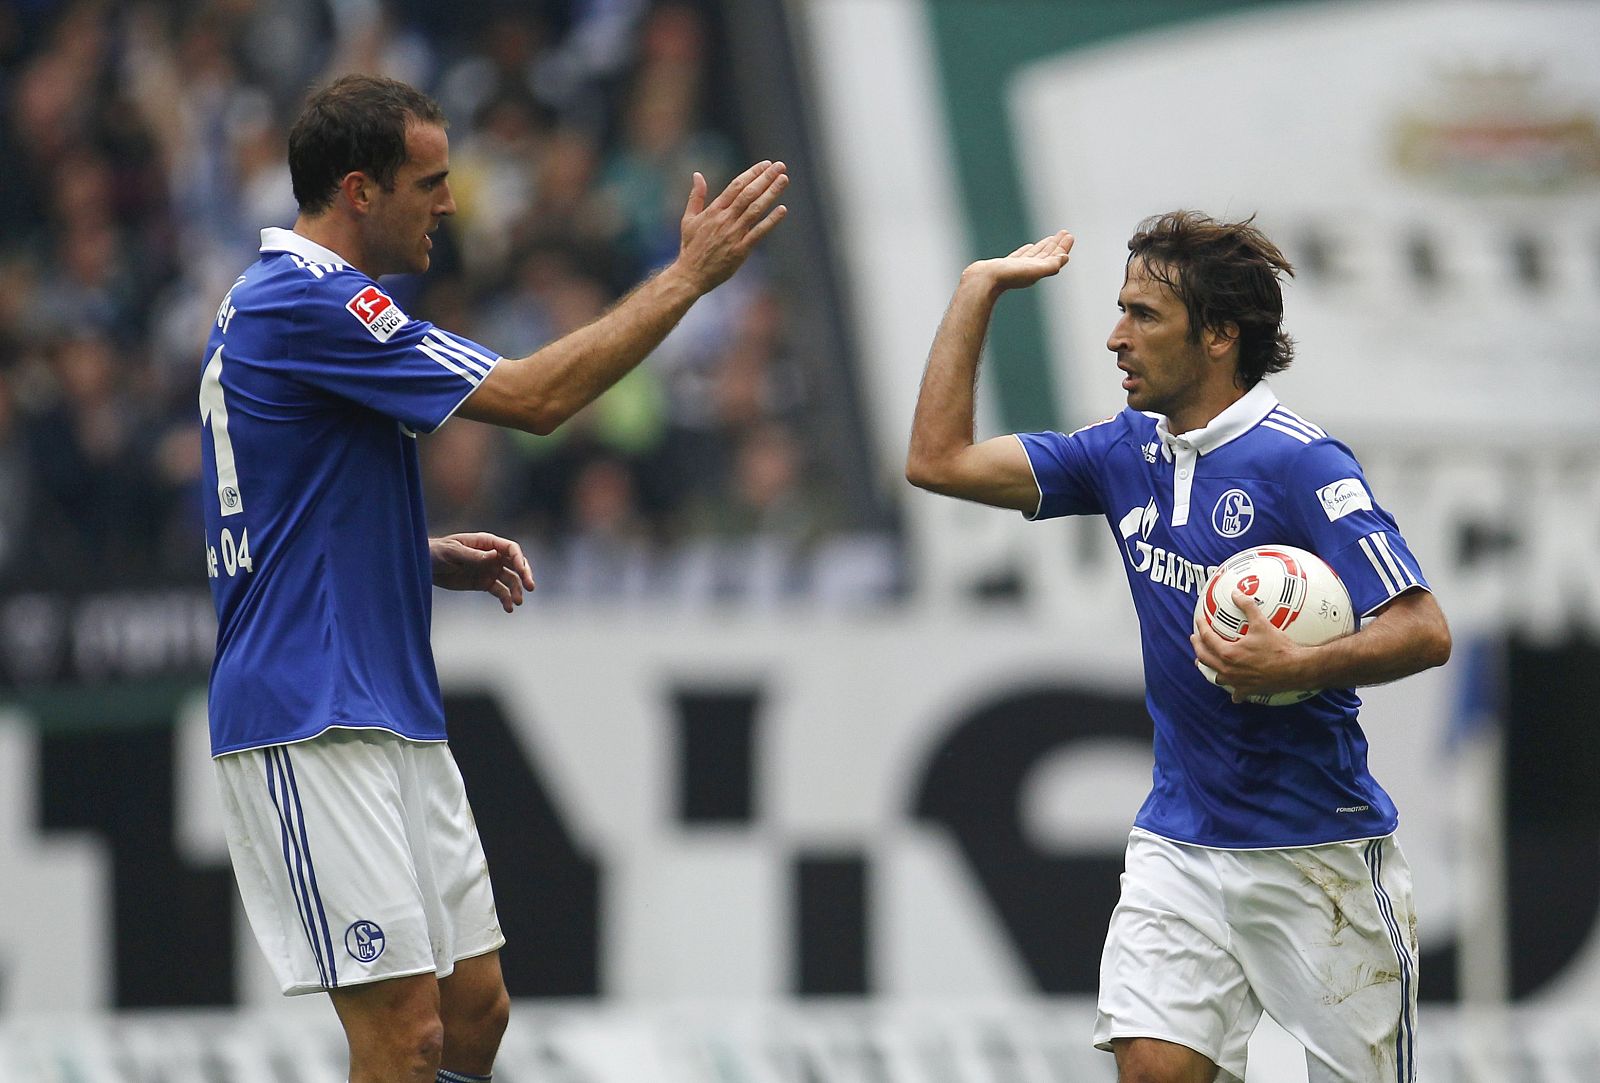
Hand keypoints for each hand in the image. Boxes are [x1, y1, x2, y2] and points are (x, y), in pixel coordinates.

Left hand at [430, 532, 534, 613]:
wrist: (423, 565)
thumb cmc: (437, 552)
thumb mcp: (453, 552)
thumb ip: (474, 555)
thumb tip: (494, 556)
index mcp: (486, 543)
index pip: (510, 549)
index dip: (519, 559)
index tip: (522, 571)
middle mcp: (492, 556)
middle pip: (516, 564)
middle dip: (525, 575)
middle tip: (530, 587)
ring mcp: (489, 570)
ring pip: (510, 580)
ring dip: (516, 591)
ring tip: (517, 603)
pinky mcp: (483, 583)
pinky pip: (499, 592)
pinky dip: (505, 600)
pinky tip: (508, 609)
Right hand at [673, 160, 789, 292]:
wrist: (690, 275)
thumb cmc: (690, 247)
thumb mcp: (688, 219)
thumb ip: (696, 196)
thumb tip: (698, 175)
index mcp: (714, 210)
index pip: (736, 186)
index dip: (752, 173)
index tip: (766, 164)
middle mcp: (725, 219)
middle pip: (748, 193)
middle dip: (765, 178)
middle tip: (780, 166)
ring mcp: (733, 234)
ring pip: (755, 209)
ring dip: (771, 193)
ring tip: (784, 179)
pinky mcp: (740, 250)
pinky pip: (758, 232)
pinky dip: (771, 220)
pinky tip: (782, 209)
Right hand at [966, 230, 1074, 292]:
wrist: (982, 281)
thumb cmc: (1007, 276)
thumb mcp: (1032, 270)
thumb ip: (1050, 265)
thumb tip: (1065, 258)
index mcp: (1038, 271)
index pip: (1055, 257)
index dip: (1063, 247)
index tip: (1069, 235)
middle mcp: (1030, 271)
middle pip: (1048, 255)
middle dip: (1057, 245)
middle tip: (1065, 233)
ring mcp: (1018, 268)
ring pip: (1035, 255)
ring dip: (1044, 246)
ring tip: (1050, 239)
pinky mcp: (1006, 266)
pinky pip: (1021, 256)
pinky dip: (1028, 251)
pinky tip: (1029, 247)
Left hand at [1190, 590, 1307, 702]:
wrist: (1296, 669)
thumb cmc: (1279, 647)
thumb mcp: (1262, 623)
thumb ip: (1247, 606)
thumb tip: (1236, 592)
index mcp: (1228, 653)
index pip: (1207, 638)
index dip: (1201, 627)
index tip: (1199, 620)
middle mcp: (1229, 670)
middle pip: (1205, 658)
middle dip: (1197, 647)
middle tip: (1194, 638)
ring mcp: (1237, 682)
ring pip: (1216, 676)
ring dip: (1208, 668)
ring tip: (1204, 662)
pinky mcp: (1248, 691)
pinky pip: (1235, 693)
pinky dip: (1232, 691)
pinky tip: (1233, 691)